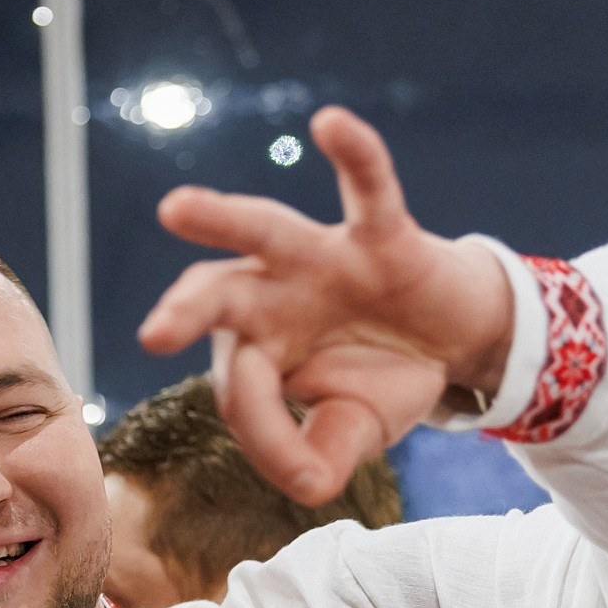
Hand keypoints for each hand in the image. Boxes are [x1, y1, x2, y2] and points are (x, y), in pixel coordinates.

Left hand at [138, 106, 514, 506]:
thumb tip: (303, 484)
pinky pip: (369, 190)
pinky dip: (355, 155)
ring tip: (174, 209)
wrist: (454, 341)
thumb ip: (322, 458)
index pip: (241, 392)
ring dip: (221, 218)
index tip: (306, 471)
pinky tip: (329, 123)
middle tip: (153, 333)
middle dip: (184, 310)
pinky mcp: (382, 236)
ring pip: (265, 230)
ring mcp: (322, 261)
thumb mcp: (352, 433)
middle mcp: (272, 296)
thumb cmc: (381, 379)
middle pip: (215, 294)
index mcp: (253, 349)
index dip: (272, 436)